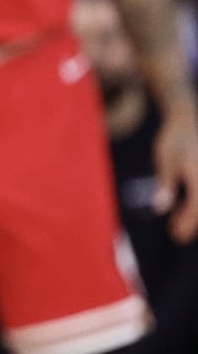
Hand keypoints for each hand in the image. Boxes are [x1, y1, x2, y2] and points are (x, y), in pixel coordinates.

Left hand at [153, 104, 197, 243]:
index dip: (187, 225)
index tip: (174, 234)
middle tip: (176, 234)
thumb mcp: (165, 160)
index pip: (197, 210)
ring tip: (178, 222)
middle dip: (192, 224)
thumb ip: (165, 185)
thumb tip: (160, 208)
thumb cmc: (174, 139)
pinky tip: (184, 207)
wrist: (187, 119)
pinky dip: (196, 204)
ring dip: (195, 215)